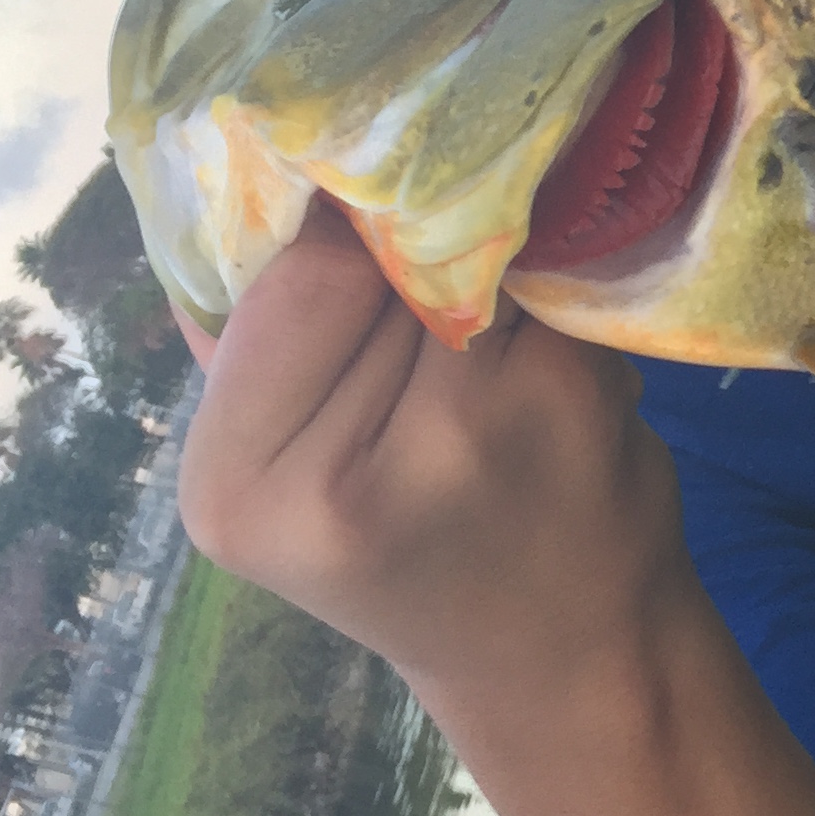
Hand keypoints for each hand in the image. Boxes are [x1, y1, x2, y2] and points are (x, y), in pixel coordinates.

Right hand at [176, 198, 685, 715]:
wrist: (560, 655)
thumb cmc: (411, 543)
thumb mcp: (281, 465)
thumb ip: (249, 336)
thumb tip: (254, 161)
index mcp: (235, 490)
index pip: (289, 276)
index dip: (332, 239)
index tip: (358, 248)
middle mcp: (349, 476)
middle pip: (377, 257)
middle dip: (407, 257)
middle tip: (432, 310)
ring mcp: (477, 435)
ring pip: (466, 252)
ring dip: (480, 266)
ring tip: (486, 339)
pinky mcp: (579, 400)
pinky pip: (545, 276)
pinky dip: (544, 292)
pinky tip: (544, 358)